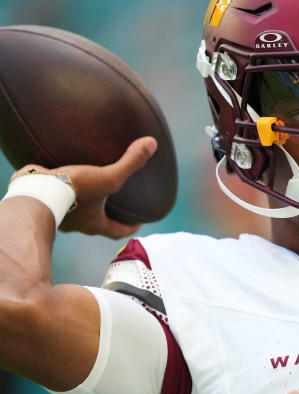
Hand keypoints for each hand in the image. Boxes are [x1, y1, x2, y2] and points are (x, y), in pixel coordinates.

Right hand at [15, 137, 156, 238]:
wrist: (34, 190)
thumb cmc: (73, 190)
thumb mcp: (108, 177)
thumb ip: (130, 163)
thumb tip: (152, 144)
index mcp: (94, 224)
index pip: (117, 231)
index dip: (130, 227)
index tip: (139, 221)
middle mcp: (77, 223)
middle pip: (97, 221)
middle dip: (107, 212)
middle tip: (116, 202)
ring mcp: (60, 214)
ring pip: (77, 210)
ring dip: (86, 200)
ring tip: (92, 184)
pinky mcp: (45, 200)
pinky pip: (59, 196)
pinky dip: (66, 188)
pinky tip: (68, 174)